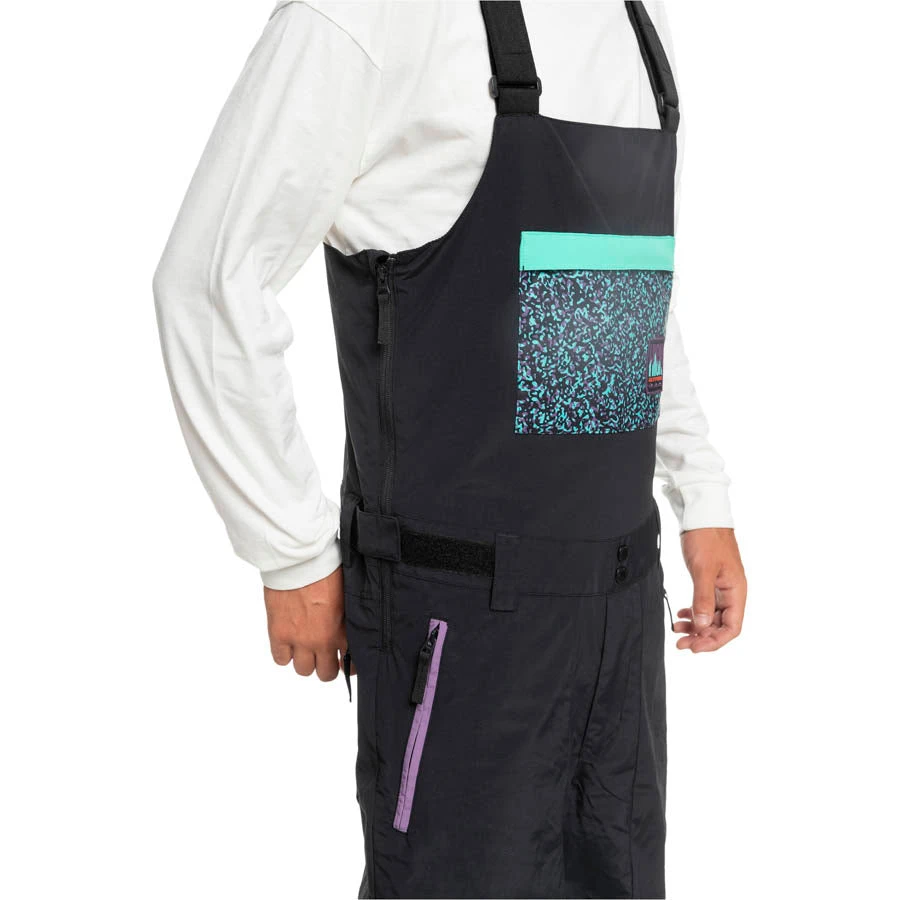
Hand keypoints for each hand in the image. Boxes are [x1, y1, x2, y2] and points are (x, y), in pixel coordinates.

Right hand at [264, 566, 347, 679]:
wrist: (301, 560)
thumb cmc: (327, 569)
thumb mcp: (347, 596)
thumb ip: (349, 619)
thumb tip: (350, 631)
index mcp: (342, 631)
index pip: (350, 665)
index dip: (348, 666)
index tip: (345, 663)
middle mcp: (322, 641)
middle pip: (326, 674)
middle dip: (326, 666)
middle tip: (324, 655)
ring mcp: (299, 640)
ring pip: (303, 670)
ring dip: (305, 660)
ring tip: (305, 647)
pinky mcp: (279, 634)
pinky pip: (281, 660)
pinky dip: (284, 654)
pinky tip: (288, 642)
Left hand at [674, 528, 746, 652]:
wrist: (701, 516)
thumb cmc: (707, 539)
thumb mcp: (703, 570)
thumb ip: (703, 599)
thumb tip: (702, 626)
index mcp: (736, 591)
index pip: (732, 628)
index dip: (714, 641)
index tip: (695, 647)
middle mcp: (732, 592)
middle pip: (720, 625)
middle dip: (702, 636)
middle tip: (681, 643)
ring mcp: (721, 587)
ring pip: (711, 616)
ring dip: (696, 625)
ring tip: (678, 629)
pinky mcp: (710, 581)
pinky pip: (705, 604)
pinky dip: (694, 612)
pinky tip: (682, 613)